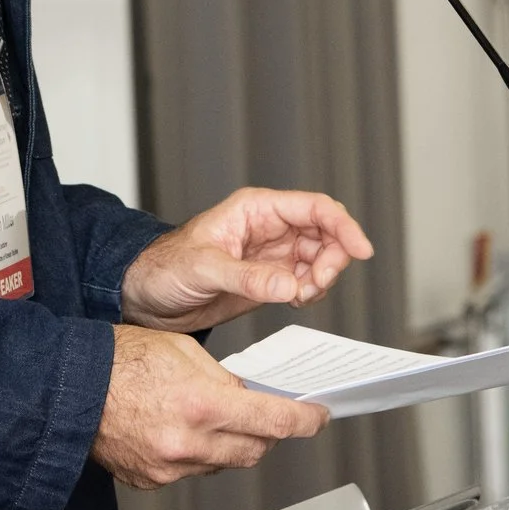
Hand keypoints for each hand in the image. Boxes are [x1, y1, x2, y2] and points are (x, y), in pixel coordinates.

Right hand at [92, 325, 330, 489]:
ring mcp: (170, 467)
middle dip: (268, 434)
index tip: (316, 418)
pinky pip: (191, 472)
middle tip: (270, 416)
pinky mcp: (152, 480)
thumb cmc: (119, 360)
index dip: (303, 421)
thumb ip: (223, 379)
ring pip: (223, 464)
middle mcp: (189, 442)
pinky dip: (198, 455)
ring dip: (231, 444)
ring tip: (213, 416)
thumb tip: (248, 396)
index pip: (273, 421)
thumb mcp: (184, 351)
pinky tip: (182, 431)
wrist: (70, 389)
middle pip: (254, 450)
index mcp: (202, 404)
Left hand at [121, 187, 374, 333]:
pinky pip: (306, 281)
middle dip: (332, 259)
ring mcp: (272, 254)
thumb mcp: (204, 269)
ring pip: (320, 258)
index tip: (361, 250)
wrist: (147, 297)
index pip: (314, 208)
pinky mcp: (270, 280)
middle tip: (316, 285)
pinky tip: (294, 301)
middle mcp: (269, 228)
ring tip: (300, 296)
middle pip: (325, 233)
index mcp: (256, 209)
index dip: (343, 226)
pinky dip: (310, 292)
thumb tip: (289, 285)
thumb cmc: (165, 268)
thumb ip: (248, 277)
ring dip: (321, 278)